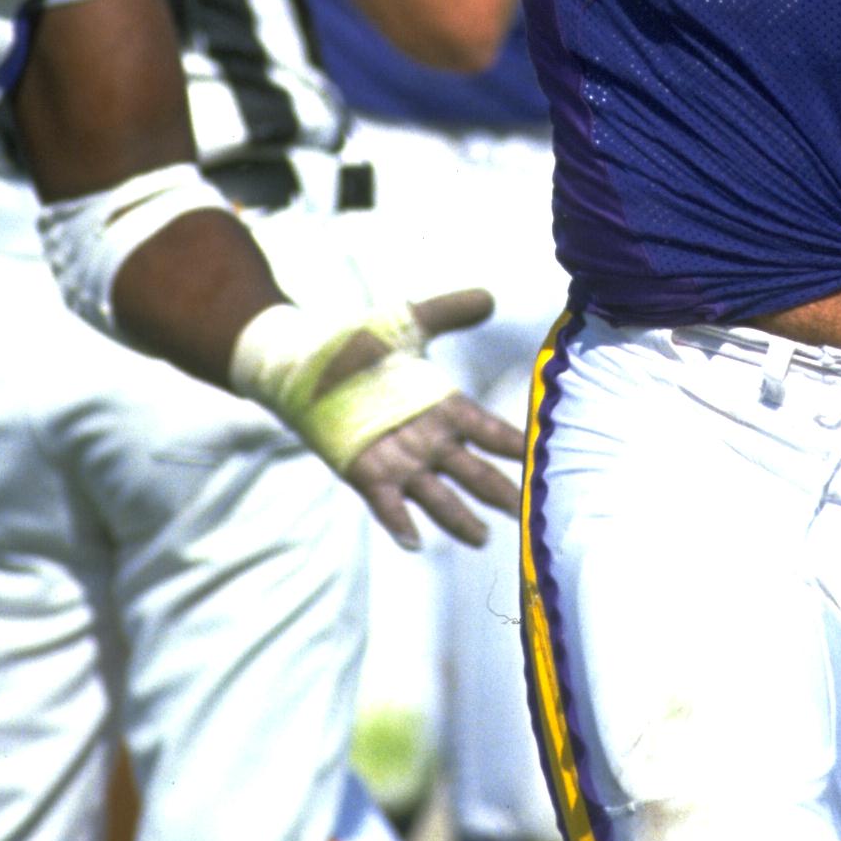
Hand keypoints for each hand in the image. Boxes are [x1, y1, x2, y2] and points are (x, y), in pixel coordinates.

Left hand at [228, 287, 526, 550]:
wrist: (302, 361)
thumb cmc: (357, 343)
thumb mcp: (407, 322)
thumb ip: (448, 311)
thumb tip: (489, 297)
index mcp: (441, 405)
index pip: (485, 428)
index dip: (509, 442)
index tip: (537, 455)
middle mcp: (426, 439)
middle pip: (470, 470)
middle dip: (496, 491)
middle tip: (524, 512)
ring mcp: (397, 459)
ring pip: (436, 494)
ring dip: (458, 518)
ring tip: (480, 538)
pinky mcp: (364, 470)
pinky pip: (386, 502)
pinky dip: (399, 522)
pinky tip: (414, 543)